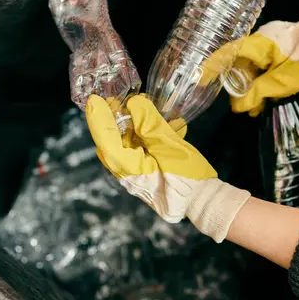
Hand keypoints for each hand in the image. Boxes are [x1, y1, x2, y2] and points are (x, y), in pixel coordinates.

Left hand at [86, 94, 249, 241]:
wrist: (203, 201)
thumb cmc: (190, 178)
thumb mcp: (173, 148)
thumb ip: (152, 125)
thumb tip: (134, 103)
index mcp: (131, 171)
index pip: (107, 143)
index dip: (99, 120)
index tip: (94, 99)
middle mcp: (127, 174)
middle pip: (111, 143)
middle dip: (111, 119)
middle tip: (117, 98)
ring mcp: (135, 174)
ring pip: (123, 144)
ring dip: (129, 125)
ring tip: (139, 105)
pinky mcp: (144, 171)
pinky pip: (137, 149)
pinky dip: (143, 134)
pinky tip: (158, 121)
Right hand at [207, 20, 298, 115]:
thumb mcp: (281, 83)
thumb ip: (256, 94)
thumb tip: (237, 107)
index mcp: (261, 40)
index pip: (231, 52)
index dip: (215, 66)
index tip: (203, 78)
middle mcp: (265, 33)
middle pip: (242, 57)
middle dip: (238, 81)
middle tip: (238, 101)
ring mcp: (275, 35)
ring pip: (254, 58)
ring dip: (251, 80)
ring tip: (253, 102)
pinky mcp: (284, 40)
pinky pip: (265, 57)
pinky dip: (261, 73)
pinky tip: (263, 89)